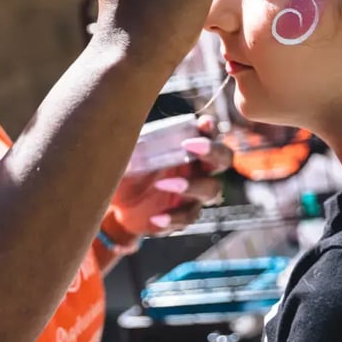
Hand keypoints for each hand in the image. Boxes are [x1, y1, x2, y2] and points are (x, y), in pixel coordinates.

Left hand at [110, 117, 234, 235]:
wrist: (117, 203)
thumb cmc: (128, 167)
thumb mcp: (128, 151)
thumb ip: (133, 138)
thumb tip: (124, 126)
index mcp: (188, 146)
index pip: (209, 132)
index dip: (210, 127)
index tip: (202, 124)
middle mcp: (198, 167)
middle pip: (224, 158)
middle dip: (213, 151)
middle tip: (190, 146)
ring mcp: (194, 193)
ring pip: (212, 190)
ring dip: (191, 186)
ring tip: (161, 184)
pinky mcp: (185, 215)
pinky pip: (188, 217)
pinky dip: (173, 217)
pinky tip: (156, 217)